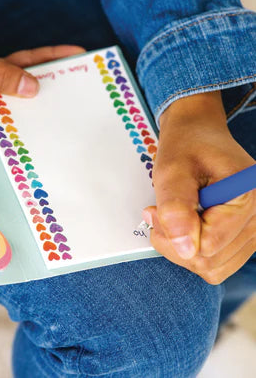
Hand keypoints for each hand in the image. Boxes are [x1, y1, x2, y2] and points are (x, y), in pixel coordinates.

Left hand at [143, 91, 255, 283]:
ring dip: (183, 247)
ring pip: (214, 267)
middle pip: (210, 262)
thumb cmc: (186, 145)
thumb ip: (176, 207)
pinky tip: (188, 223)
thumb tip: (185, 249)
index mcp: (248, 196)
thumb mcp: (171, 169)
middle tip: (158, 212)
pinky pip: (219, 262)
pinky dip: (195, 248)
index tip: (153, 211)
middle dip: (175, 242)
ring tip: (175, 215)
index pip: (206, 246)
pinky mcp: (248, 236)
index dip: (170, 235)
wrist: (199, 132)